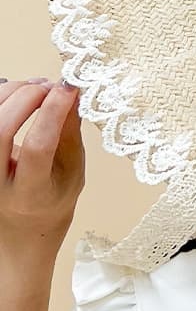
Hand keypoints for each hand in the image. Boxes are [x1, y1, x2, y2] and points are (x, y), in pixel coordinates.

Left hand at [0, 78, 84, 255]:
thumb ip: (70, 135)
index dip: (53, 113)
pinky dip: (1, 97)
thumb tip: (72, 95)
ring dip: (11, 92)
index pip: (37, 147)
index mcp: (29, 194)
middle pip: (0, 129)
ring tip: (37, 88)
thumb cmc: (52, 199)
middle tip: (50, 86)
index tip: (69, 89)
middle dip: (26, 97)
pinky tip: (19, 94)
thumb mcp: (73, 172)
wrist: (23, 224)